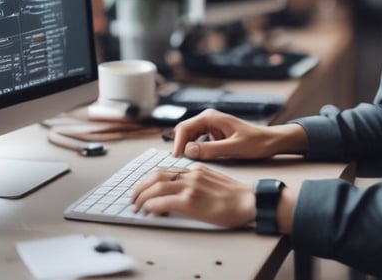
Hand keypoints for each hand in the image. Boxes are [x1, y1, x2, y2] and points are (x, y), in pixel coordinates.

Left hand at [131, 163, 255, 227]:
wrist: (248, 201)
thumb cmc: (234, 195)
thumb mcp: (211, 180)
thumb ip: (195, 181)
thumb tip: (178, 192)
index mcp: (195, 168)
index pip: (165, 170)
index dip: (149, 180)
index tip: (142, 189)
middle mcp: (190, 174)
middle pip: (156, 176)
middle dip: (140, 187)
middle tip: (133, 198)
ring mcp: (190, 186)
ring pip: (156, 187)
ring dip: (142, 197)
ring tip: (137, 206)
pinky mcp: (191, 201)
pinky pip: (164, 201)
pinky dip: (152, 206)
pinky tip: (149, 211)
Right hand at [170, 108, 307, 160]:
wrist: (271, 141)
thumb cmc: (256, 142)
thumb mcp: (234, 148)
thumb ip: (211, 149)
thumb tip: (188, 150)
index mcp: (211, 117)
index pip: (184, 128)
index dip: (177, 143)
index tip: (176, 158)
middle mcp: (208, 118)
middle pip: (184, 131)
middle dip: (179, 146)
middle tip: (178, 163)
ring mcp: (210, 125)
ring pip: (189, 136)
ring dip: (185, 148)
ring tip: (185, 163)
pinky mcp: (213, 133)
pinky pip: (197, 140)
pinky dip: (193, 149)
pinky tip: (196, 159)